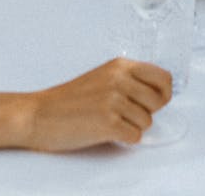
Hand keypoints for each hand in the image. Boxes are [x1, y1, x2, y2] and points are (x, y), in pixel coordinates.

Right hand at [23, 58, 171, 149]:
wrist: (41, 114)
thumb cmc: (70, 99)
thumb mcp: (102, 77)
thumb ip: (128, 80)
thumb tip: (158, 92)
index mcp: (119, 65)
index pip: (163, 76)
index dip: (164, 92)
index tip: (156, 101)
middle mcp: (119, 79)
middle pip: (159, 101)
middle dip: (147, 111)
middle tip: (126, 114)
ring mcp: (114, 100)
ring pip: (147, 122)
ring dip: (132, 127)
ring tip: (110, 122)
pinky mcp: (108, 123)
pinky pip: (135, 137)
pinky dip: (124, 139)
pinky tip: (106, 132)